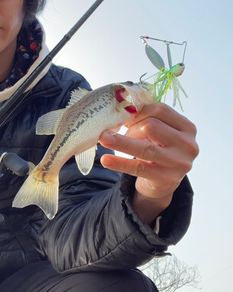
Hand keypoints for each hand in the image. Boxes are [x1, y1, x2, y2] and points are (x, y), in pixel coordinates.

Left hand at [99, 103, 198, 223]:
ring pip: (145, 147)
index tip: (125, 117)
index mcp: (188, 127)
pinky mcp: (166, 179)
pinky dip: (119, 163)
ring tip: (103, 139)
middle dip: (131, 128)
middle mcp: (188, 145)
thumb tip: (123, 110)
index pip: (161, 110)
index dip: (139, 111)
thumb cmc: (159, 150)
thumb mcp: (161, 133)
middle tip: (120, 134)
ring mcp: (179, 163)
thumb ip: (148, 119)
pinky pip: (138, 167)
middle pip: (152, 125)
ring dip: (121, 142)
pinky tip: (106, 160)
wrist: (164, 182)